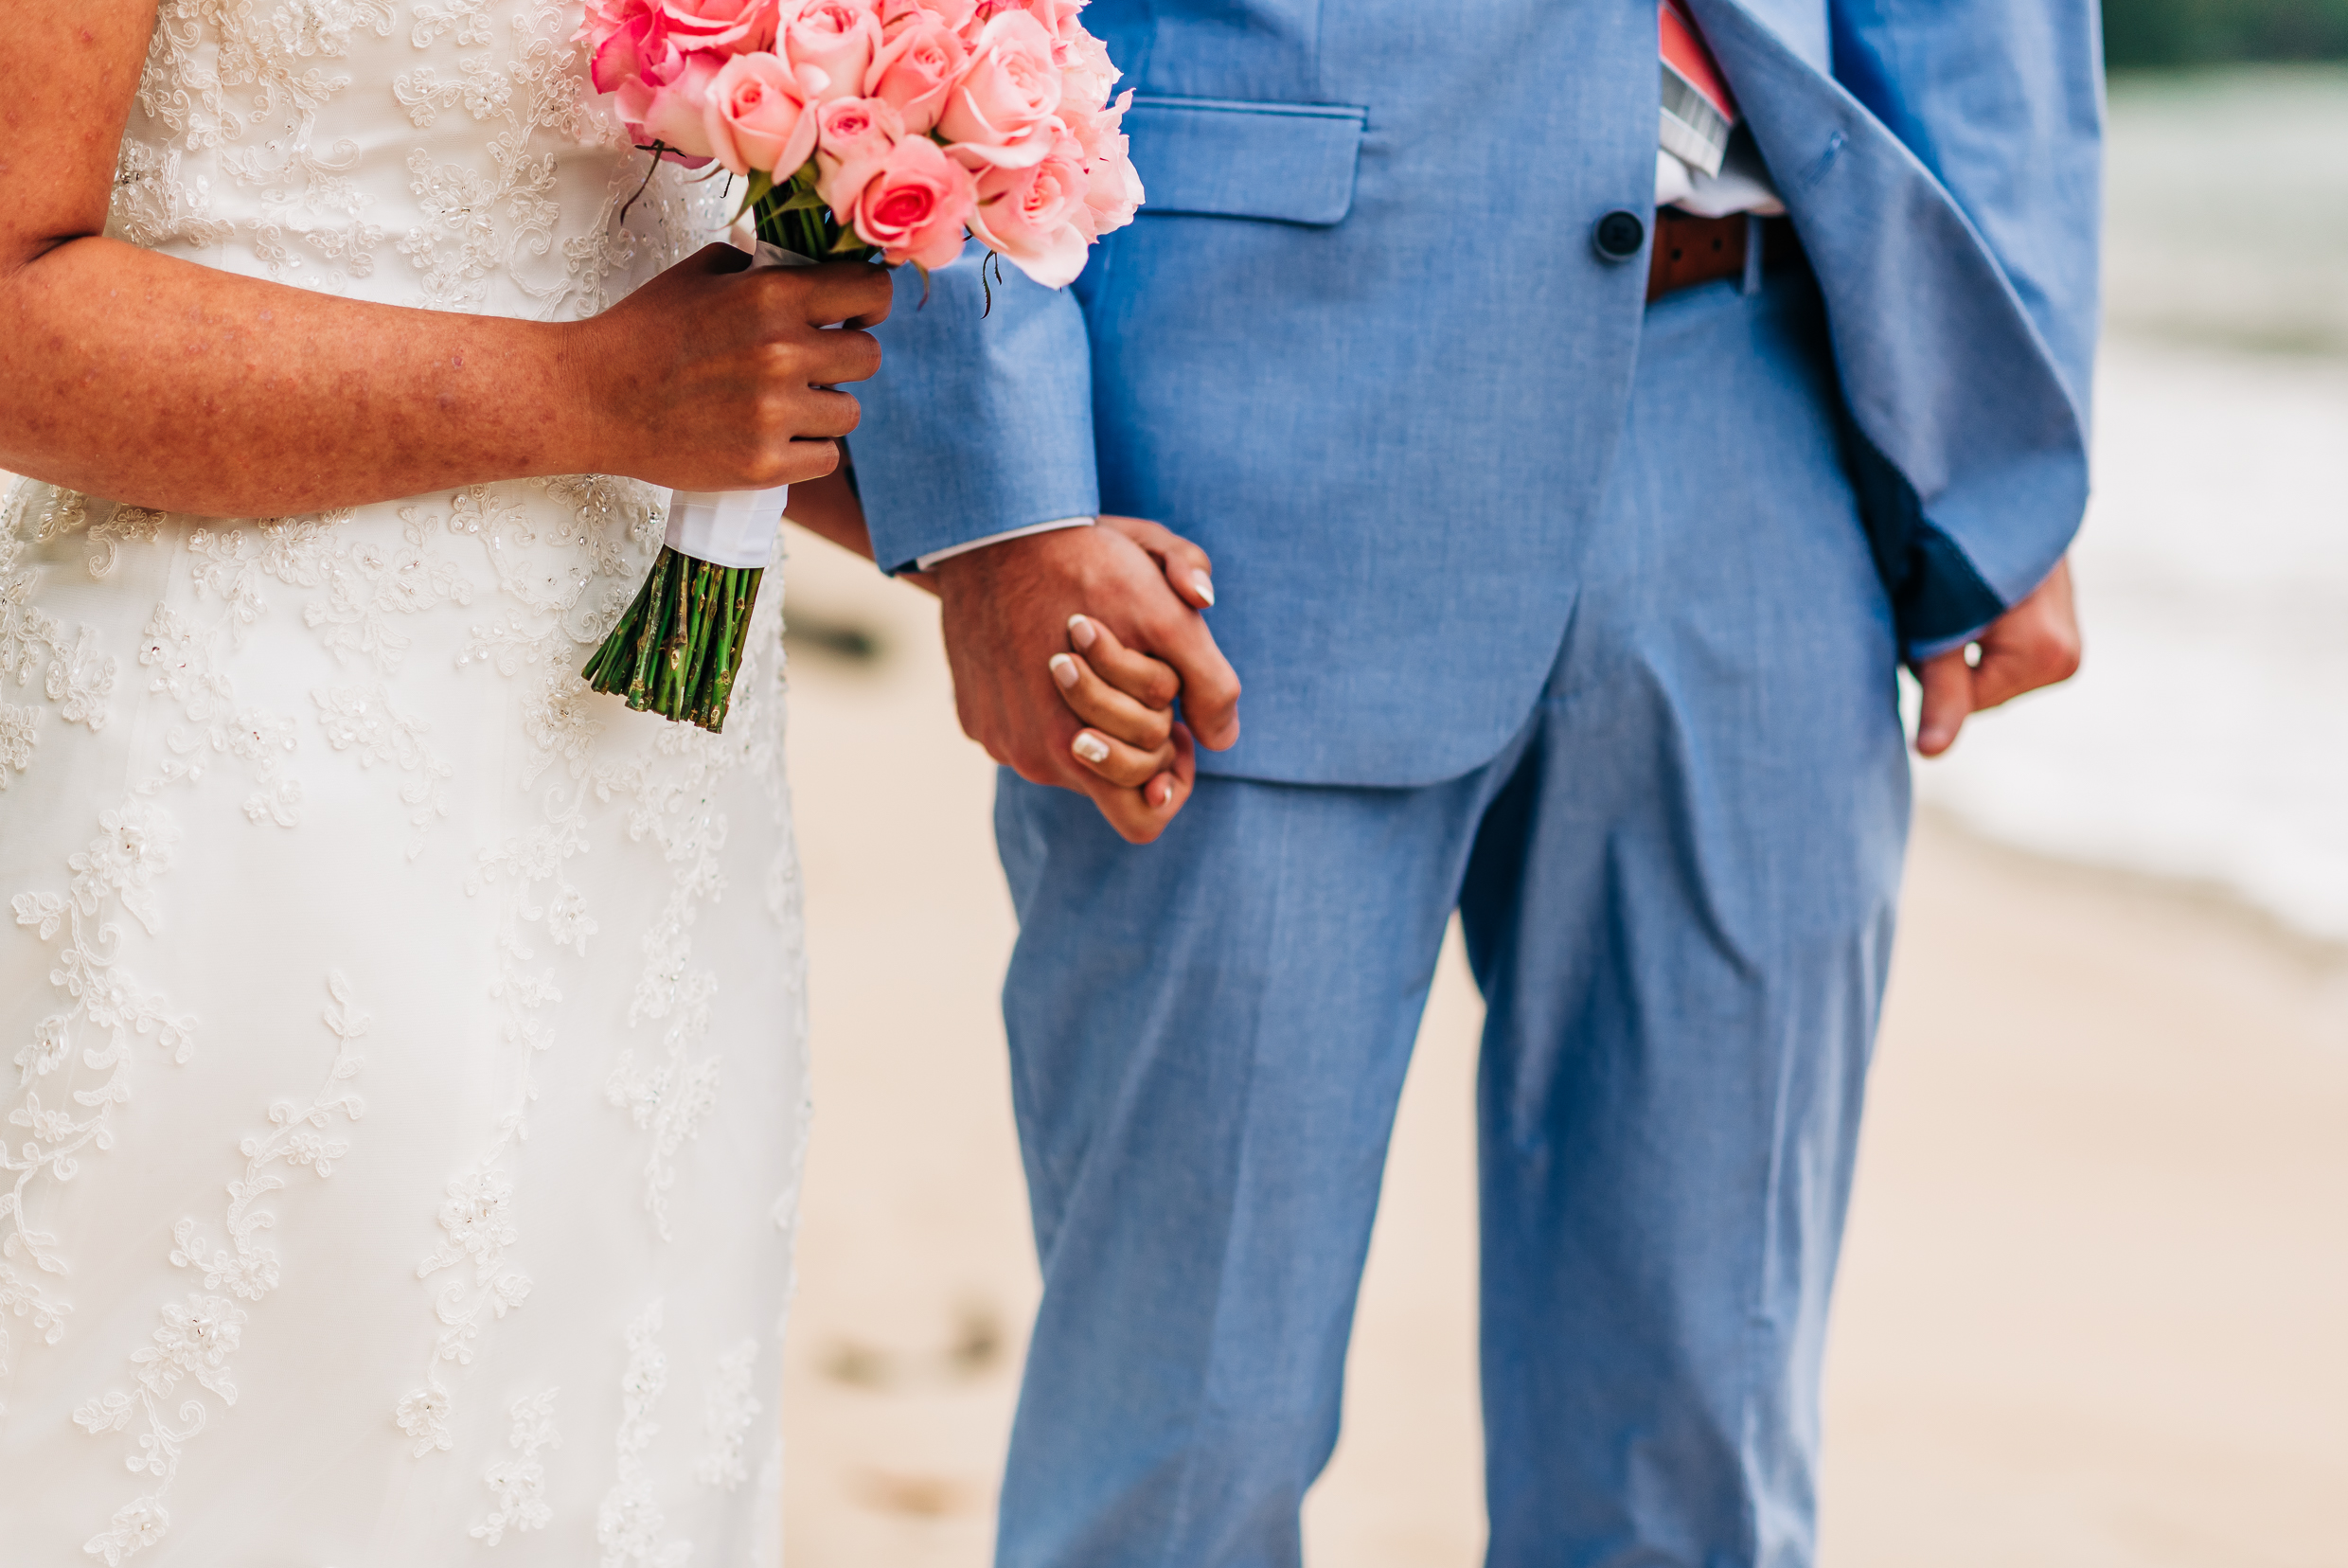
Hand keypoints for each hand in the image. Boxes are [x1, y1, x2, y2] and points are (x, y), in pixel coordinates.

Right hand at [573, 247, 892, 492]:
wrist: (590, 399)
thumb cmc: (644, 332)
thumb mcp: (701, 275)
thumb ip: (763, 268)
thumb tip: (814, 265)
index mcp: (770, 295)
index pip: (869, 291)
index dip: (870, 302)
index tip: (857, 313)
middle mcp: (780, 352)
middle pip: (868, 356)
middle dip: (844, 358)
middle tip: (810, 364)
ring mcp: (773, 413)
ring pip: (849, 412)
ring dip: (824, 408)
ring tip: (782, 404)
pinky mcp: (763, 464)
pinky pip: (826, 457)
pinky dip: (806, 450)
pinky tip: (772, 437)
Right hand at [931, 520, 1239, 843]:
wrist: (992, 529)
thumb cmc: (1090, 560)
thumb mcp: (1169, 610)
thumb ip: (1210, 681)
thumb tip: (1222, 739)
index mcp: (1082, 748)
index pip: (1145, 811)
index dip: (1174, 769)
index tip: (1177, 726)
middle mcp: (1034, 758)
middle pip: (1109, 785)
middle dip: (1138, 740)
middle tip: (1147, 688)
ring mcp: (999, 740)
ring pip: (1066, 756)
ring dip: (1092, 720)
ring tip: (1102, 663)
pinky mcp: (974, 720)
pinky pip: (1022, 732)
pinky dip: (1045, 704)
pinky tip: (1051, 651)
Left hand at [1914, 556, 2080, 756]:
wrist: (1997, 479)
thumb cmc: (1962, 546)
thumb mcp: (1940, 622)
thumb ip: (1940, 689)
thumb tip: (1931, 753)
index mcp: (2047, 657)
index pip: (1962, 702)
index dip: (1926, 665)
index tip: (1923, 617)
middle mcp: (2066, 654)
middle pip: (1976, 690)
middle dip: (1943, 655)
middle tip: (1933, 600)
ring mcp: (2065, 639)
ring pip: (1983, 670)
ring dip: (1955, 640)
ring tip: (1949, 592)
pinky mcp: (2053, 625)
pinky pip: (1996, 650)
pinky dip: (1972, 630)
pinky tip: (1964, 596)